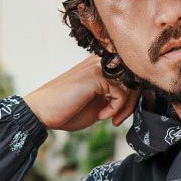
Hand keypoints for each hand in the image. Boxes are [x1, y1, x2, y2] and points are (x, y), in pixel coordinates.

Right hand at [21, 54, 138, 131]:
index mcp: (101, 65)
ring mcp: (98, 66)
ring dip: (124, 108)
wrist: (43, 112)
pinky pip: (121, 93)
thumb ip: (115, 98)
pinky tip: (101, 115)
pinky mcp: (96, 75)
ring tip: (110, 118)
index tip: (119, 116)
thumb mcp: (98, 105)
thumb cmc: (68, 110)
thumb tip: (137, 99)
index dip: (132, 97)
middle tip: (118, 120)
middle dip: (131, 103)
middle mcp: (100, 61)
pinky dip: (115, 108)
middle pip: (134, 78)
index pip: (129, 75)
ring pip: (130, 85)